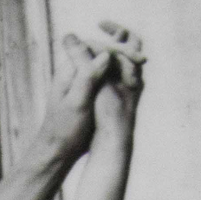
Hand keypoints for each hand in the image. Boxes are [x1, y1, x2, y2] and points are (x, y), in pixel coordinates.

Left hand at [33, 22, 143, 166]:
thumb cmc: (65, 130)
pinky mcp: (88, 91)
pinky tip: (131, 83)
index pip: (96, 48)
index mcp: (69, 69)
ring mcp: (82, 80)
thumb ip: (88, 77)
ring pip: (106, 63)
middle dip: (123, 54)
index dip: (117, 50)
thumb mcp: (77, 103)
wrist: (57, 151)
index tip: (135, 58)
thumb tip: (106, 55)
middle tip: (143, 60)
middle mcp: (75, 70)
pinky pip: (106, 75)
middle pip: (102, 52)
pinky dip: (120, 75)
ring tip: (139, 72)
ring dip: (123, 65)